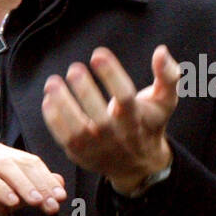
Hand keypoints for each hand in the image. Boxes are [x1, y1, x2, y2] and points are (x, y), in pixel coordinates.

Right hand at [0, 142, 66, 215]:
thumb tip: (59, 183)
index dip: (48, 179)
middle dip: (41, 183)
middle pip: (22, 161)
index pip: (31, 162)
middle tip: (54, 203)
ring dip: (25, 185)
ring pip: (6, 166)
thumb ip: (29, 192)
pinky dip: (0, 188)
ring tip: (37, 202)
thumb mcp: (5, 202)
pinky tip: (12, 203)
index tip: (61, 199)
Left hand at [41, 45, 178, 192]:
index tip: (98, 54)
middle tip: (74, 68)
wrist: (138, 165)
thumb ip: (167, 76)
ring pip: (78, 130)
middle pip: (100, 117)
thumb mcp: (164, 101)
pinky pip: (64, 138)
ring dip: (63, 105)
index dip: (111, 75)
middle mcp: (117, 136)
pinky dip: (54, 120)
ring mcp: (98, 148)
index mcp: (137, 120)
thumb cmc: (148, 124)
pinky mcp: (81, 155)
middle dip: (85, 91)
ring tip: (53, 82)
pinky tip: (49, 99)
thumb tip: (161, 51)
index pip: (125, 97)